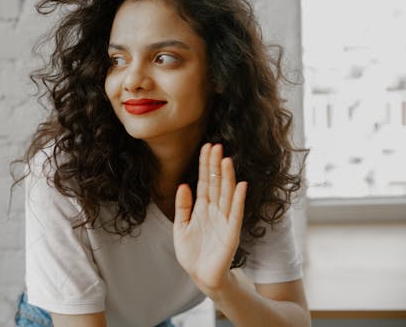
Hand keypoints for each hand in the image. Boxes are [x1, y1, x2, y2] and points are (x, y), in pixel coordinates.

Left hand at [173, 143, 247, 296]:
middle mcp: (215, 211)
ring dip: (227, 177)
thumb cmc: (192, 253)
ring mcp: (224, 221)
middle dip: (215, 165)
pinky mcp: (231, 233)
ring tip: (226, 160)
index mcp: (202, 208)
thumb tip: (183, 185)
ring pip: (227, 194)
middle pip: (216, 183)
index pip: (205, 181)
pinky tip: (241, 185)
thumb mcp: (180, 227)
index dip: (205, 165)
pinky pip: (236, 214)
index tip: (206, 146)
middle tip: (216, 145)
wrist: (200, 276)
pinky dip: (239, 199)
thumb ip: (182, 207)